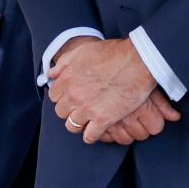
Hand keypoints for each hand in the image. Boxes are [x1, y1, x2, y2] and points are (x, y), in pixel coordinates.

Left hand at [49, 37, 172, 143]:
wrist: (137, 61)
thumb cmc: (113, 53)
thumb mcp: (83, 50)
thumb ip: (64, 62)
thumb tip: (51, 74)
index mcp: (67, 79)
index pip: (53, 96)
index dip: (62, 96)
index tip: (70, 96)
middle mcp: (74, 95)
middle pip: (61, 112)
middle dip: (69, 110)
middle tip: (80, 107)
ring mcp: (88, 109)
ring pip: (72, 126)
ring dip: (78, 124)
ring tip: (87, 120)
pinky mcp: (103, 119)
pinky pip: (89, 136)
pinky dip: (91, 135)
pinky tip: (96, 130)